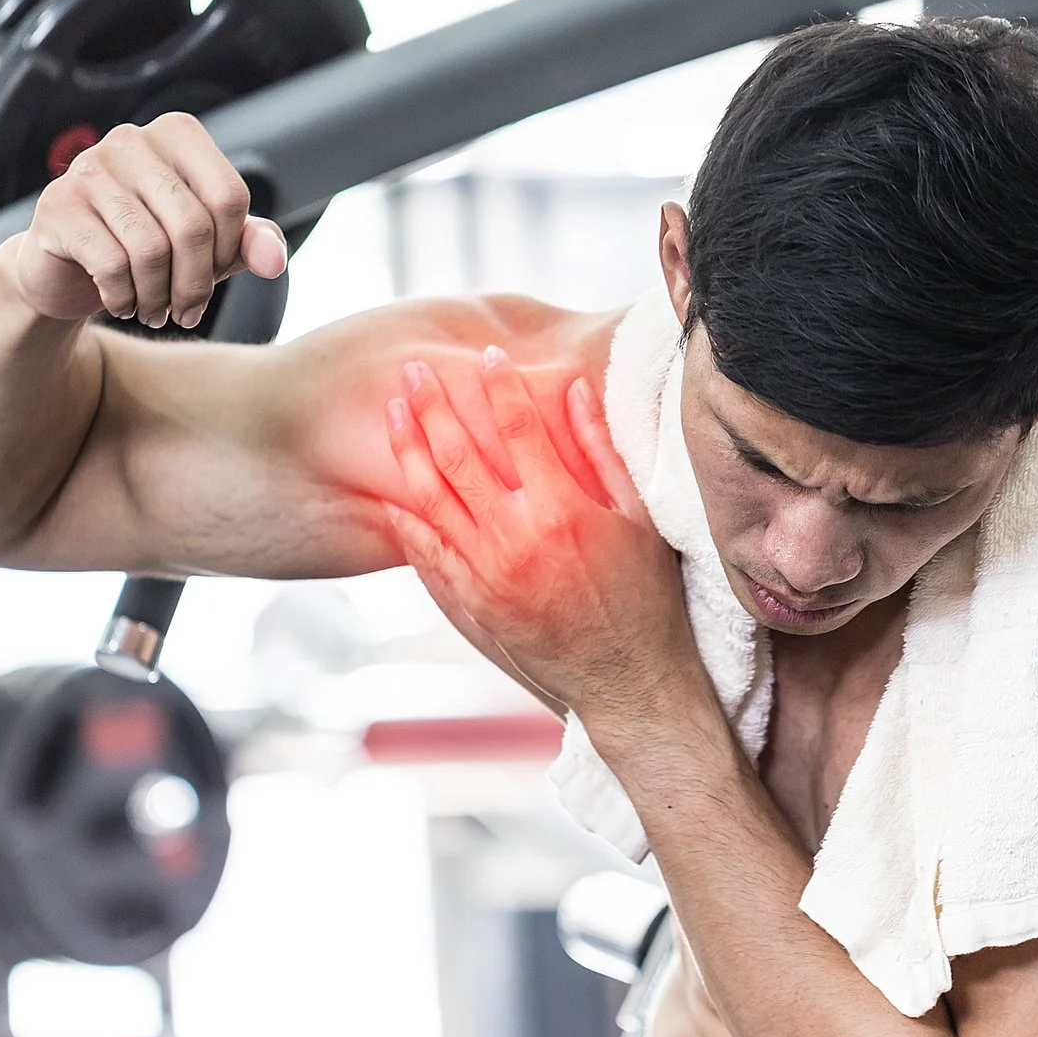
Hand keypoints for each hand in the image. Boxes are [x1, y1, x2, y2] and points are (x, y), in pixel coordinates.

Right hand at [0, 112, 286, 328]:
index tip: (212, 276)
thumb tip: (275, 260)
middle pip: (192, 226)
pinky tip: (120, 302)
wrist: (66, 269)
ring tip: (154, 311)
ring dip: (159, 297)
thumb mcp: (207, 245)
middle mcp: (131, 139)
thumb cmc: (144, 248)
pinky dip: (123, 297)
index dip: (229, 251)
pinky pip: (111, 265)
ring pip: (151, 249)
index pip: (229, 197)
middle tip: (186, 312)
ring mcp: (89, 168)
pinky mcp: (58, 206)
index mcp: (177, 134)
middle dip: (195, 285)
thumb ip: (247, 242)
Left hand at [383, 347, 698, 723]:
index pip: (519, 427)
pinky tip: (391, 490)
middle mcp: (517, 538)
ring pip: (432, 498)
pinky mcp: (474, 602)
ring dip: (409, 450)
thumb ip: (601, 452)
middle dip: (433, 405)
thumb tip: (573, 391)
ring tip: (393, 414)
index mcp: (563, 510)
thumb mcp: (638, 519)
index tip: (488, 355)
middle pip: (460, 454)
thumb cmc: (645, 599)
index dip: (500, 385)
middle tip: (414, 371)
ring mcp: (488, 573)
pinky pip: (428, 551)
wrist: (628, 681)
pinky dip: (406, 518)